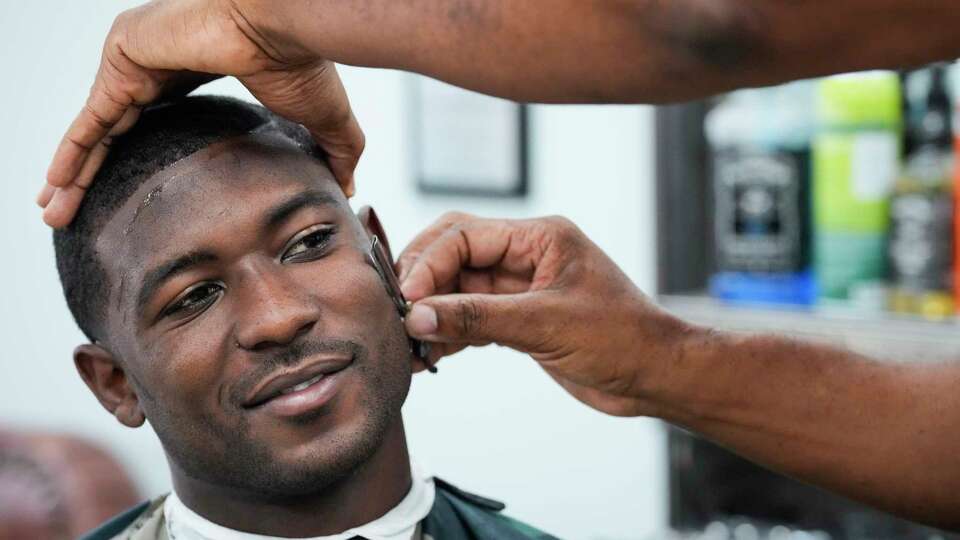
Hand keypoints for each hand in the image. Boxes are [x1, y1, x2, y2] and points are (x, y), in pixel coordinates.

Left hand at [39, 0, 363, 227]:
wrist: (285, 23)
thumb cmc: (305, 61)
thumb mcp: (323, 120)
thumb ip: (334, 153)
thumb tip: (347, 187)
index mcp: (197, 68)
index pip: (159, 115)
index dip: (142, 151)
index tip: (132, 182)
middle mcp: (159, 62)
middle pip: (119, 126)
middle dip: (96, 169)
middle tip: (78, 209)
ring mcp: (137, 60)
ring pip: (96, 127)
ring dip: (74, 171)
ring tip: (56, 211)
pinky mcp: (124, 63)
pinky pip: (90, 121)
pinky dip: (72, 156)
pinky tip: (57, 189)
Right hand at [397, 213, 692, 416]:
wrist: (656, 376)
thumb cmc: (624, 339)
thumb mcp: (546, 325)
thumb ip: (478, 318)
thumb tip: (419, 315)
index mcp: (540, 237)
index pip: (466, 235)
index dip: (430, 263)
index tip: (407, 296)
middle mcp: (527, 255)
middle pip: (455, 253)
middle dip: (423, 280)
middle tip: (397, 310)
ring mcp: (521, 287)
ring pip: (458, 288)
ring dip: (432, 311)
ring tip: (408, 339)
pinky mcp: (520, 318)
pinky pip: (471, 317)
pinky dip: (449, 332)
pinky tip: (430, 352)